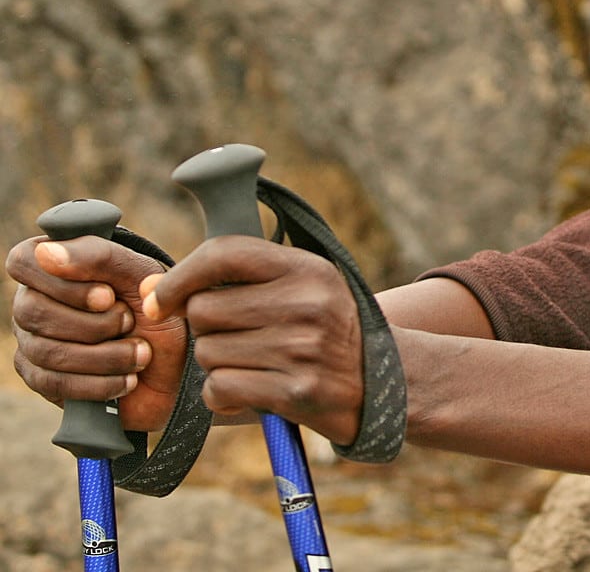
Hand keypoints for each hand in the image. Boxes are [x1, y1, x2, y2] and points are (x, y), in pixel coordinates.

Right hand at [6, 235, 187, 431]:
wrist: (174, 360)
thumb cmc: (155, 306)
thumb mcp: (142, 275)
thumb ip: (100, 257)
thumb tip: (46, 252)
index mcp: (54, 264)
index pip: (25, 260)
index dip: (65, 282)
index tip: (108, 295)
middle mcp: (33, 300)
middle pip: (33, 311)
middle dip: (94, 323)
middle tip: (130, 321)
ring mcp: (32, 341)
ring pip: (46, 351)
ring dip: (105, 355)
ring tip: (142, 353)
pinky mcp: (41, 378)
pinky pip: (55, 383)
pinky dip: (99, 382)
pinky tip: (127, 378)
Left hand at [140, 236, 363, 444]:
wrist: (381, 382)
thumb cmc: (323, 329)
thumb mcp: (298, 287)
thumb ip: (231, 282)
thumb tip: (150, 288)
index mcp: (305, 267)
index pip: (224, 253)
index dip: (179, 275)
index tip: (160, 298)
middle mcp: (306, 302)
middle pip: (204, 310)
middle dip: (205, 328)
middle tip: (236, 336)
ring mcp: (301, 347)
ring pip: (208, 352)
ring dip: (217, 363)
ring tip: (255, 362)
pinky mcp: (295, 391)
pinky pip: (219, 389)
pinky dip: (223, 395)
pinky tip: (253, 389)